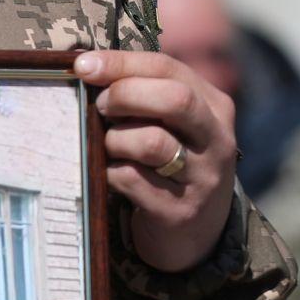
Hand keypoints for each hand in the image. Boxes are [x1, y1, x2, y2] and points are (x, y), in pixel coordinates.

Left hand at [76, 49, 237, 272]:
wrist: (197, 235)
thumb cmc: (172, 166)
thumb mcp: (173, 125)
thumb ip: (144, 94)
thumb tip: (86, 65)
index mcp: (214, 107)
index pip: (168, 69)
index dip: (122, 63)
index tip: (83, 65)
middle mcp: (216, 140)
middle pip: (174, 99)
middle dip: (125, 96)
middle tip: (100, 107)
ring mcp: (202, 179)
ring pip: (151, 142)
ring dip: (115, 139)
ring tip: (109, 146)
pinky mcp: (179, 212)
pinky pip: (131, 179)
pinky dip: (109, 171)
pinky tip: (108, 174)